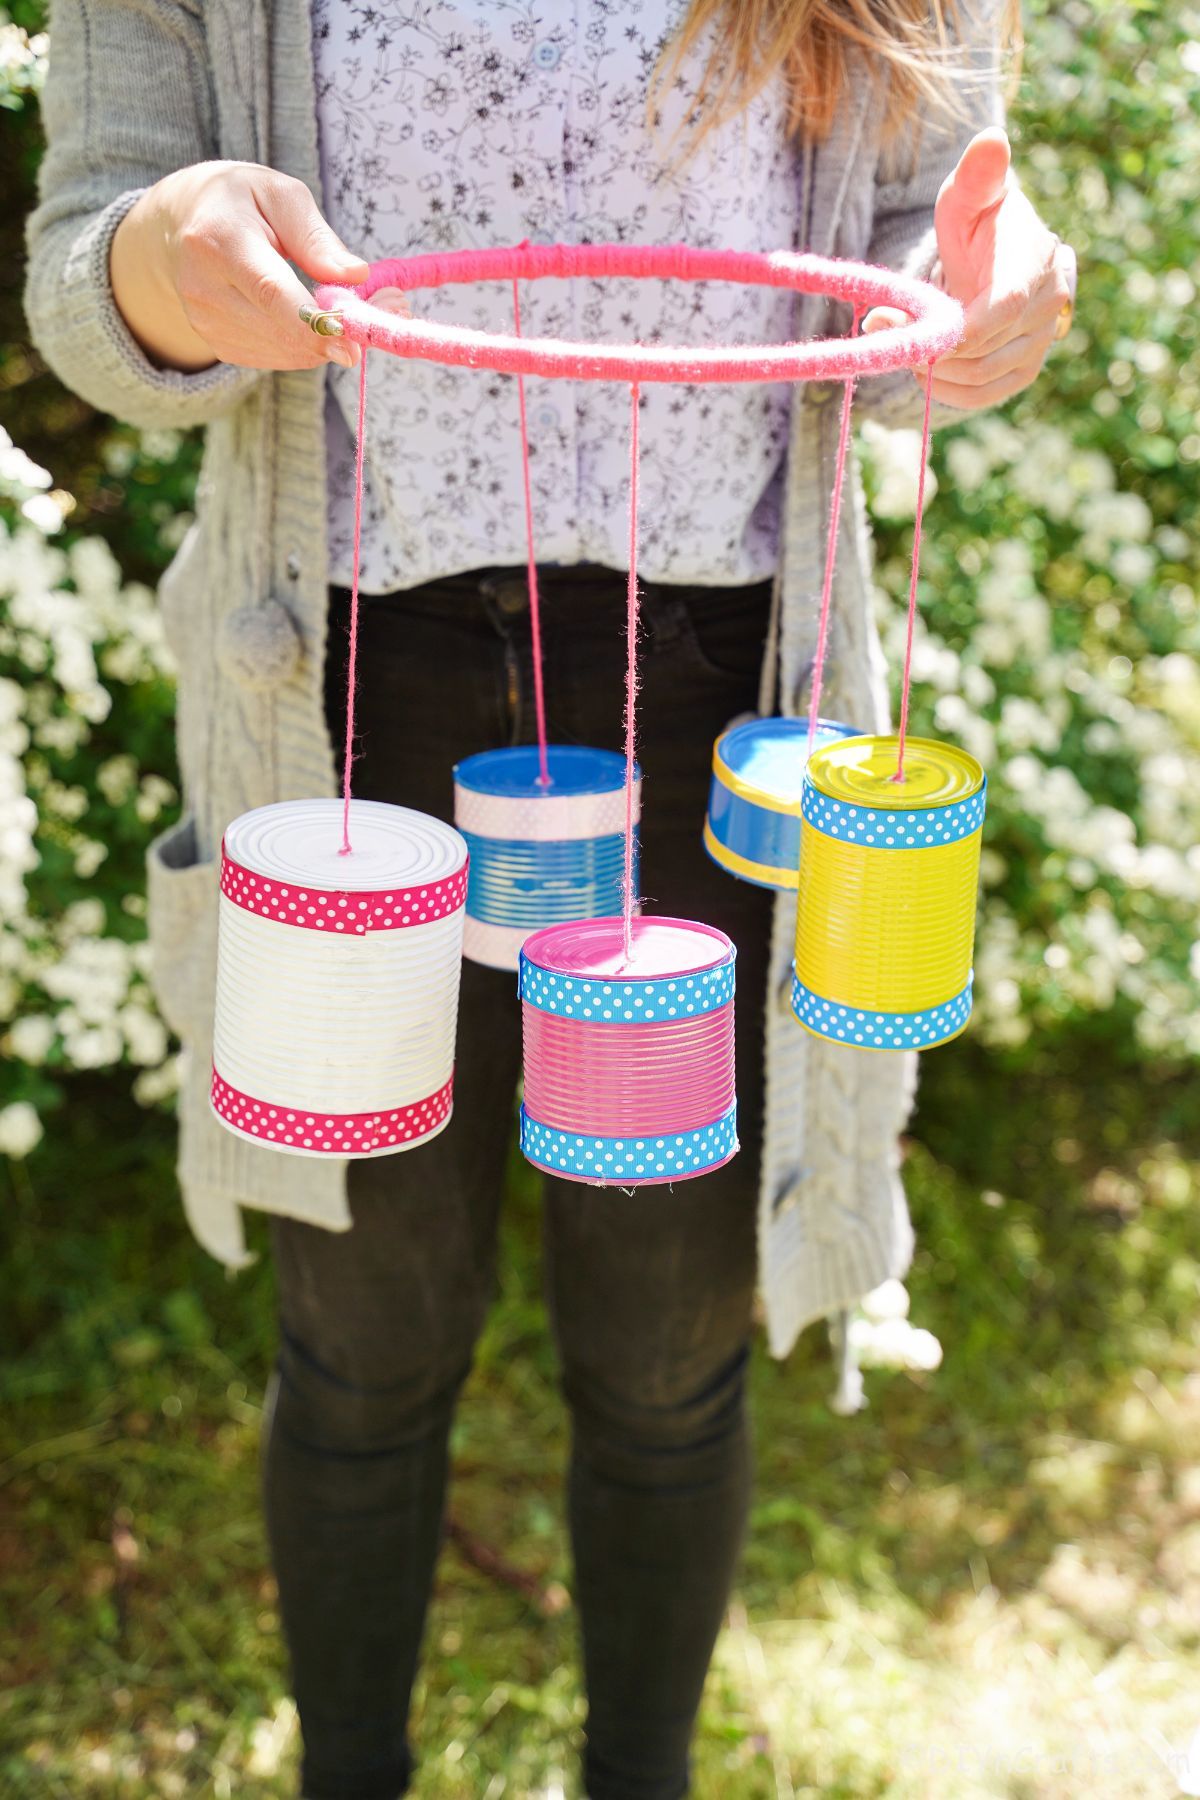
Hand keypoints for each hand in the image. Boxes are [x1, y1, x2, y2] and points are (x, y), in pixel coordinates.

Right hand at [110, 161, 368, 373]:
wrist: (181, 224)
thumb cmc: (242, 201)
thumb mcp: (281, 196)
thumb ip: (318, 239)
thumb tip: (355, 277)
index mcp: (218, 239)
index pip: (270, 292)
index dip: (315, 323)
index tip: (353, 342)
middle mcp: (203, 288)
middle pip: (281, 330)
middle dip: (336, 333)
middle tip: (384, 315)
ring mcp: (205, 323)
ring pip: (284, 352)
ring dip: (326, 342)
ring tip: (348, 310)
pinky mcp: (216, 344)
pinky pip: (277, 357)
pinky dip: (306, 346)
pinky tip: (314, 321)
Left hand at [862, 127, 1075, 410]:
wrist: (1003, 252)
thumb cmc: (979, 218)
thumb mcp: (969, 193)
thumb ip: (976, 175)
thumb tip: (991, 141)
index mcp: (1035, 262)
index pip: (1005, 308)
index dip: (960, 329)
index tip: (914, 327)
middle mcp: (1048, 306)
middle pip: (983, 352)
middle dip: (928, 347)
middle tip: (883, 324)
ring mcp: (1040, 344)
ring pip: (978, 379)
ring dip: (929, 369)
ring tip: (902, 339)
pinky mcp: (1024, 371)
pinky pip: (980, 396)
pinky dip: (943, 388)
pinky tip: (923, 363)